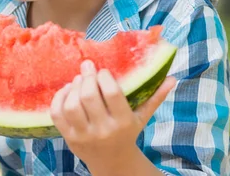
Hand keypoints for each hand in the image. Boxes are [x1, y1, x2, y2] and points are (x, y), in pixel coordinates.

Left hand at [49, 60, 175, 171]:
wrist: (113, 163)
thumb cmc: (127, 133)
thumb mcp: (142, 117)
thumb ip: (155, 97)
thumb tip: (172, 78)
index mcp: (123, 123)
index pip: (111, 93)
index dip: (104, 77)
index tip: (102, 71)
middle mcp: (103, 130)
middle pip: (89, 96)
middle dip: (87, 77)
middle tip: (87, 67)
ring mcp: (83, 136)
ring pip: (71, 105)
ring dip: (73, 87)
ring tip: (78, 79)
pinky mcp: (69, 138)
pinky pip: (57, 114)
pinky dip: (59, 98)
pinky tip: (67, 90)